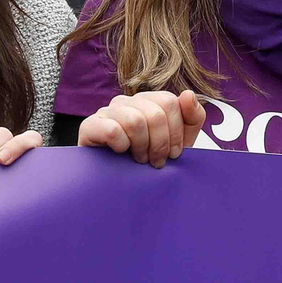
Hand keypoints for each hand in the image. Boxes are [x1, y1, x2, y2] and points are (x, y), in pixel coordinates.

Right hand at [77, 90, 206, 167]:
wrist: (120, 187)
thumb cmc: (150, 161)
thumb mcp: (179, 142)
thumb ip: (191, 118)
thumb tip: (188, 94)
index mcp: (147, 101)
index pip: (169, 102)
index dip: (175, 131)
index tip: (173, 153)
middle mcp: (126, 102)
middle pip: (155, 113)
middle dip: (160, 143)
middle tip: (156, 161)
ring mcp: (106, 112)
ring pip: (135, 120)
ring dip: (141, 147)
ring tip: (139, 159)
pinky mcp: (90, 126)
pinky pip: (112, 130)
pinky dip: (121, 146)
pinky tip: (120, 153)